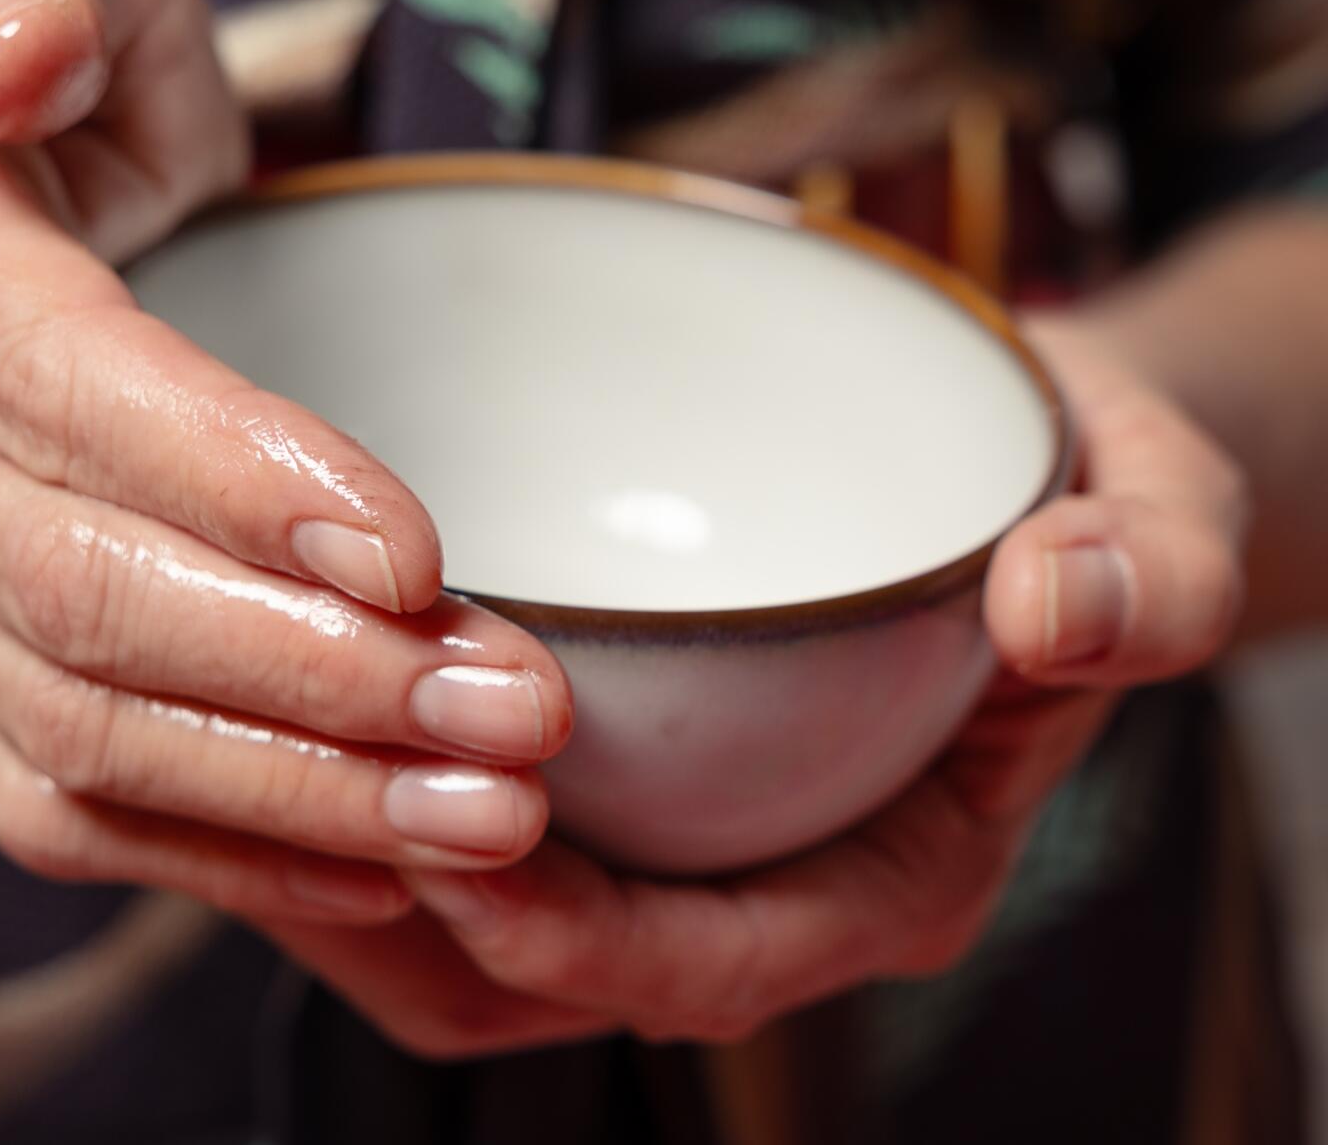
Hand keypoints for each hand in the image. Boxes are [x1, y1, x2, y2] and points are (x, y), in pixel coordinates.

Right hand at [0, 0, 573, 925]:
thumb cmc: (50, 87)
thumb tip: (11, 54)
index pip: (57, 383)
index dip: (233, 476)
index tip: (421, 553)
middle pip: (76, 593)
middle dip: (309, 672)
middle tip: (516, 707)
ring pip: (77, 730)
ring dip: (294, 789)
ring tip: (488, 811)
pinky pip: (60, 804)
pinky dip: (222, 853)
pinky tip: (373, 864)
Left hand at [257, 315, 1248, 1055]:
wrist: (1022, 451)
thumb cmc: (1079, 493)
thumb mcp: (1155, 508)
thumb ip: (1144, 567)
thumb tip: (1058, 602)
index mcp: (885, 871)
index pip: (709, 964)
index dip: (582, 946)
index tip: (462, 867)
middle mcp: (760, 871)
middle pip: (563, 964)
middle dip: (428, 914)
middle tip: (310, 806)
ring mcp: (675, 818)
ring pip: (487, 909)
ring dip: (369, 856)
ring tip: (258, 766)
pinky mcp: (614, 750)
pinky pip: (468, 808)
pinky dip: (376, 777)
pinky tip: (293, 702)